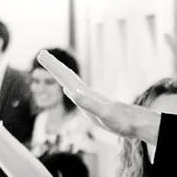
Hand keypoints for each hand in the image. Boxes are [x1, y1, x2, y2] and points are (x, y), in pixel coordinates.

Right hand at [27, 50, 163, 145]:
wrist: (136, 123)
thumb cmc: (120, 120)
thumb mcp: (103, 114)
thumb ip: (87, 103)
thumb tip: (71, 92)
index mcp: (85, 94)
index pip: (65, 76)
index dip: (53, 67)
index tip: (41, 54)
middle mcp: (87, 93)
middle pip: (67, 75)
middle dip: (53, 66)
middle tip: (41, 54)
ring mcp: (90, 98)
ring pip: (72, 82)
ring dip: (60, 74)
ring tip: (52, 66)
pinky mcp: (94, 105)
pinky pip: (78, 93)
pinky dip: (70, 88)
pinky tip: (69, 90)